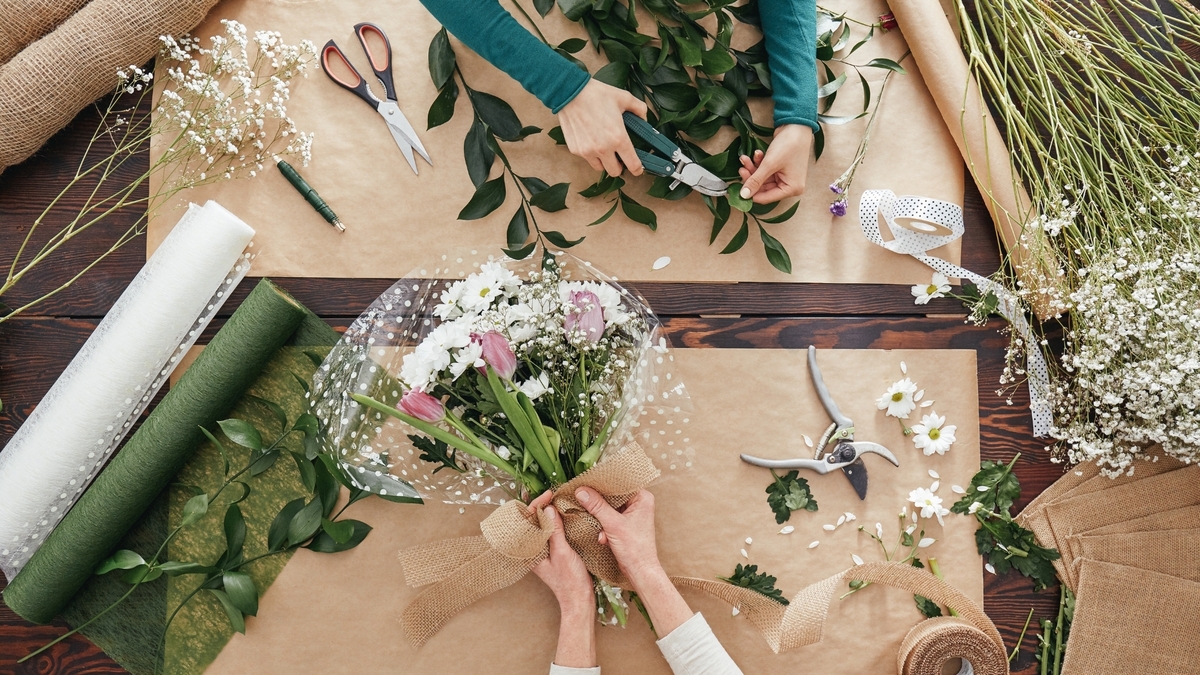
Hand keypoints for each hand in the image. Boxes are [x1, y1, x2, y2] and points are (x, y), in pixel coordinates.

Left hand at [530, 491, 592, 608]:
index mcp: (529, 551)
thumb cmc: (569, 581)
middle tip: (550, 493)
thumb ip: (554, 531)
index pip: (527, 521)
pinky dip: (554, 521)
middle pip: (531, 521)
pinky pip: (549, 532)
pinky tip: (561, 514)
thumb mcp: (562, 552)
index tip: (548, 495)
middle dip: (538, 505)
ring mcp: (542, 550)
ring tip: (554, 499)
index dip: (536, 505)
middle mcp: (532, 550)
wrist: (578, 599)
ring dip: (546, 512)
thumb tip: (548, 509)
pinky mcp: (551, 551)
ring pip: (540, 526)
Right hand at [557, 79, 647, 177]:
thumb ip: (639, 109)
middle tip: (619, 156)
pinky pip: (587, 158)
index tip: (637, 168)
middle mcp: (603, 148)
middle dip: (619, 166)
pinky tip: (591, 139)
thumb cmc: (596, 94)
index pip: (632, 164)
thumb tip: (644, 118)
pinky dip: (591, 153)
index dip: (637, 169)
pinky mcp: (575, 149)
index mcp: (619, 138)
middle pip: (615, 172)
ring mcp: (588, 151)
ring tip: (604, 148)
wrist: (570, 92)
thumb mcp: (624, 97)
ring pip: (600, 167)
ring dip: (604, 161)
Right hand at [574, 488, 693, 636]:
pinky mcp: (626, 525)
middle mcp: (639, 503)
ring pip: (609, 508)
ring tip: (598, 528)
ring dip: (601, 518)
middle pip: (613, 495)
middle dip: (599, 503)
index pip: (619, 483)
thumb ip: (596, 506)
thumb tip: (581, 491)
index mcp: (642, 498)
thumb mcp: (612, 524)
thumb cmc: (634, 549)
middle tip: (583, 500)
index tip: (586, 483)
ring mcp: (632, 514)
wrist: (640, 571)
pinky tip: (602, 538)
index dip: (602, 483)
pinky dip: (604, 527)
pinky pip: (610, 518)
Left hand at [738, 123, 813, 203]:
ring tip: (745, 159)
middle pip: (763, 188)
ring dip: (753, 169)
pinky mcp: (780, 168)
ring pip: (762, 178)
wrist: (796, 124)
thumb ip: (756, 180)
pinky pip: (765, 170)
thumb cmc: (789, 145)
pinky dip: (758, 163)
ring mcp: (785, 176)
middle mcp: (789, 185)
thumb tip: (744, 195)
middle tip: (741, 169)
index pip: (766, 197)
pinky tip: (756, 154)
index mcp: (792, 189)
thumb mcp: (770, 164)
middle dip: (751, 177)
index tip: (737, 189)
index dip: (751, 194)